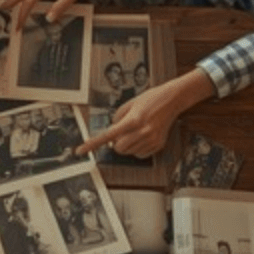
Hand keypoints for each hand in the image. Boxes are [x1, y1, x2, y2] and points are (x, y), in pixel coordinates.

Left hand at [76, 69, 214, 158]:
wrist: (173, 99)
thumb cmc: (151, 98)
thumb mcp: (130, 103)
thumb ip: (118, 117)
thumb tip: (112, 132)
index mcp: (133, 120)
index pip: (108, 135)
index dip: (92, 144)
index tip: (80, 150)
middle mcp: (143, 131)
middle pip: (118, 148)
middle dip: (116, 143)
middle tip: (121, 132)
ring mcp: (152, 139)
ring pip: (129, 153)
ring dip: (127, 145)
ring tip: (135, 131)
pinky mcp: (158, 145)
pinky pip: (140, 155)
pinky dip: (137, 149)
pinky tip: (142, 137)